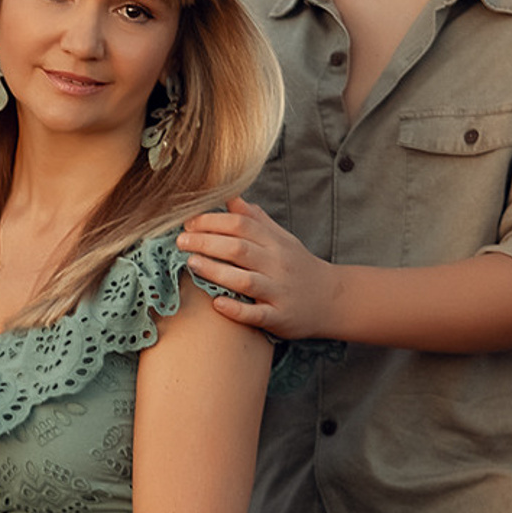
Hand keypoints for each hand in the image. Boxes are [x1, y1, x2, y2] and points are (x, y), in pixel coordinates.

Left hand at [176, 196, 339, 339]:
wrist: (332, 299)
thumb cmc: (297, 266)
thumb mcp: (280, 238)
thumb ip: (255, 219)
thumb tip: (229, 196)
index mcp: (275, 242)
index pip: (241, 225)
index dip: (212, 221)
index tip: (188, 222)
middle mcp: (277, 265)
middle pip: (238, 249)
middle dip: (206, 243)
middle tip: (179, 241)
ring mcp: (279, 291)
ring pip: (245, 280)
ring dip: (215, 272)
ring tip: (191, 264)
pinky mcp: (279, 316)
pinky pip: (256, 314)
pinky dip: (236, 309)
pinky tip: (217, 304)